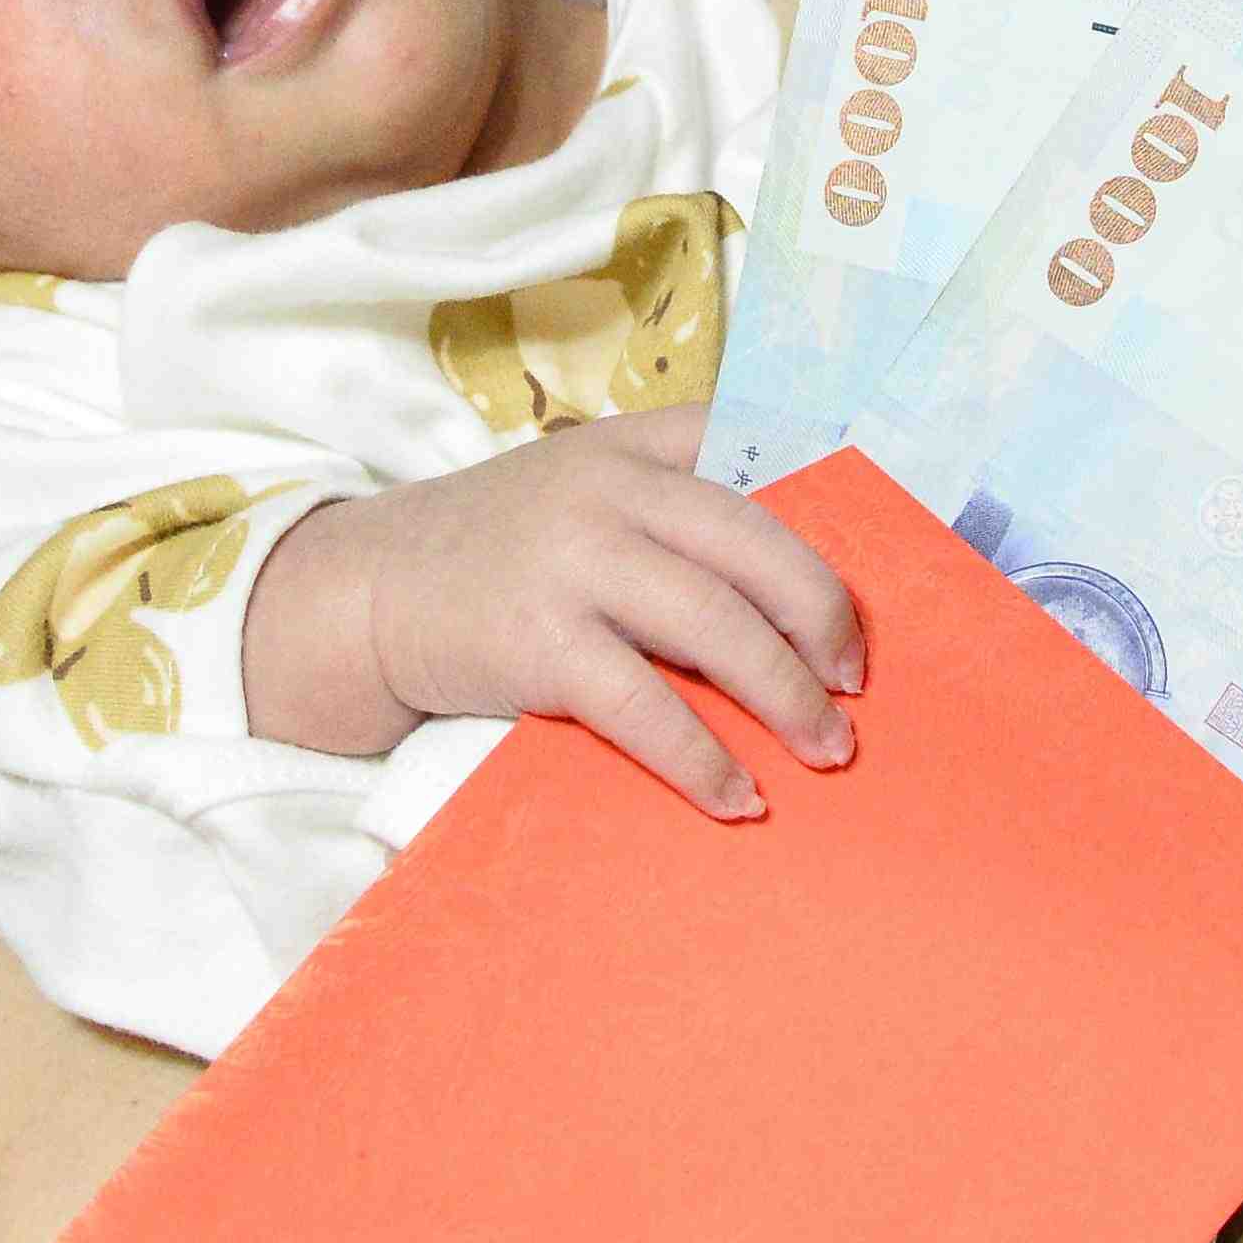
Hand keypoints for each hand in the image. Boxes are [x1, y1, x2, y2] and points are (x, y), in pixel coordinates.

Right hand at [243, 412, 862, 819]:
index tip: (878, 565)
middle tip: (854, 683)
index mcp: (631, 444)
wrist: (364, 592)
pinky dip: (704, 760)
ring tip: (826, 749)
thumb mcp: (578, 491)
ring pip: (716, 627)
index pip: (757, 444)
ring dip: (786, 698)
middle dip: (824, 620)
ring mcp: (571, 561)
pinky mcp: (538, 641)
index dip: (832, 499)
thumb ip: (669, 506)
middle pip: (757, 546)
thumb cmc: (496, 555)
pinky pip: (647, 708)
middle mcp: (608, 488)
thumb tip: (795, 588)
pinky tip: (738, 797)